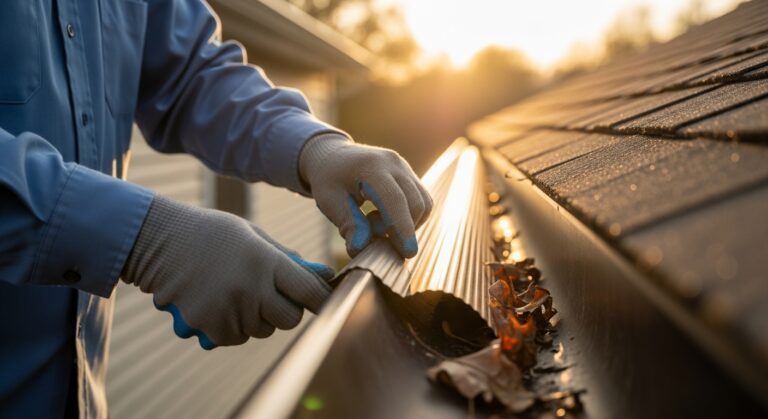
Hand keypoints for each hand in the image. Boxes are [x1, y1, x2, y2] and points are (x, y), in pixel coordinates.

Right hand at [121, 196, 333, 348]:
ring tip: (237, 291)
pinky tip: (220, 302)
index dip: (320, 298)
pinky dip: (234, 326)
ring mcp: (230, 311)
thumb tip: (325, 276)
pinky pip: (238, 337)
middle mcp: (251, 289)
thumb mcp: (254, 236)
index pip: (309, 291)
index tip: (322, 299)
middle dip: (287, 309)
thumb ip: (288, 259)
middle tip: (272, 293)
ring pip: (264, 330)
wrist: (160, 242)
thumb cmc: (213, 234)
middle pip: (290, 319)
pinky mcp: (211, 328)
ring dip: (258, 317)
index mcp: (265, 261)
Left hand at [299, 134, 432, 257]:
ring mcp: (405, 167)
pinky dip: (409, 217)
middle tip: (374, 235)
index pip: (394, 200)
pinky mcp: (410, 174)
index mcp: (370, 167)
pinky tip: (385, 217)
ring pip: (424, 203)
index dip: (402, 228)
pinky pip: (422, 200)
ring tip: (376, 223)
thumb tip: (361, 249)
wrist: (333, 154)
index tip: (407, 253)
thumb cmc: (328, 179)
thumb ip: (348, 224)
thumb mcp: (329, 201)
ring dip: (407, 224)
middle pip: (415, 203)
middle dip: (403, 230)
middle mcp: (394, 163)